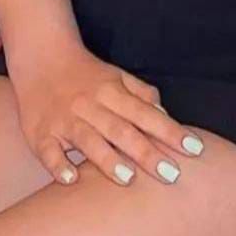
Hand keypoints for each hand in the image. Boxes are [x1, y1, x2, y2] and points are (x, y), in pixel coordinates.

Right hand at [8, 43, 205, 187]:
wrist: (42, 56)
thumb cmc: (87, 74)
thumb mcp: (118, 77)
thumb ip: (142, 95)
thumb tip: (166, 116)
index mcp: (112, 92)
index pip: (147, 114)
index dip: (171, 132)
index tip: (195, 150)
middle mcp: (91, 105)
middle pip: (122, 130)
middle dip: (147, 153)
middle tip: (172, 175)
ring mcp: (64, 120)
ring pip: (88, 140)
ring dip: (107, 159)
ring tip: (128, 179)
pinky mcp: (40, 133)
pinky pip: (48, 151)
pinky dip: (58, 165)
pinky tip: (70, 180)